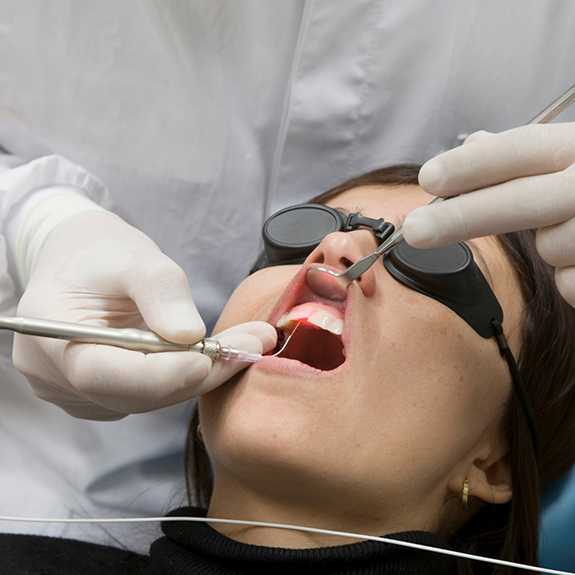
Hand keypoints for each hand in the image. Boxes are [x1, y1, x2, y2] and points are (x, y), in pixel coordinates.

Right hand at [13, 211, 275, 419]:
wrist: (81, 261)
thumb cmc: (100, 251)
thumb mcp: (133, 256)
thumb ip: (159, 292)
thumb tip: (191, 337)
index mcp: (49, 334)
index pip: (104, 373)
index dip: (162, 373)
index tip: (213, 357)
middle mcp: (57, 376)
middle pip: (136, 392)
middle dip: (202, 370)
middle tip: (256, 342)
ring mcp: (79, 391)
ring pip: (150, 398)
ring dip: (203, 372)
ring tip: (249, 341)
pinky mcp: (104, 393)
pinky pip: (151, 393)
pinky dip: (188, 374)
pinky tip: (218, 350)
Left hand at [403, 123, 574, 305]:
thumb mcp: (572, 159)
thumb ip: (526, 154)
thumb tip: (472, 139)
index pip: (527, 147)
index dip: (475, 164)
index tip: (428, 178)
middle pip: (523, 200)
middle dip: (462, 217)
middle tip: (414, 230)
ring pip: (550, 246)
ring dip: (548, 244)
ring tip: (574, 230)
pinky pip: (571, 282)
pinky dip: (570, 275)